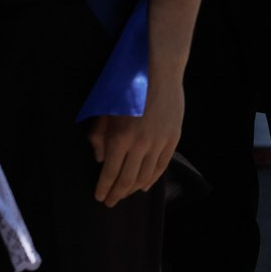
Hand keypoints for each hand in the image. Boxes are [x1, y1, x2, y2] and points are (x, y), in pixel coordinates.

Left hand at [88, 76, 183, 206]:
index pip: (110, 173)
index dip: (103, 188)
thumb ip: (98, 136)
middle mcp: (140, 144)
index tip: (99, 196)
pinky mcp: (172, 139)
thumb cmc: (126, 85)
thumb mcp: (104, 109)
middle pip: (127, 180)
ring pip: (145, 177)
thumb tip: (100, 159)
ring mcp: (158, 143)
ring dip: (132, 190)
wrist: (158, 70)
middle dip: (116, 194)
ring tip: (124, 194)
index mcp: (120, 137)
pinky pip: (161, 167)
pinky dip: (152, 180)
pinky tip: (144, 185)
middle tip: (109, 202)